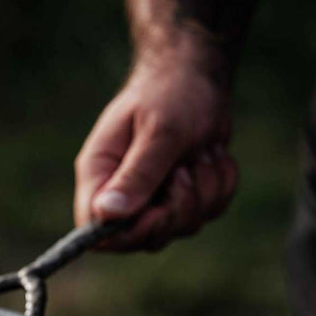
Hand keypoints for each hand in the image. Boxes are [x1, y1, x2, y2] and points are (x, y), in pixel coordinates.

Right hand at [73, 61, 238, 250]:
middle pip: (142, 238)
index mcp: (99, 176)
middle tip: (185, 171)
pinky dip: (219, 186)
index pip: (95, 230)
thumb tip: (107, 215)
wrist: (197, 76)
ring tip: (200, 153)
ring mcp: (153, 198)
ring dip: (204, 193)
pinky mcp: (183, 197)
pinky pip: (207, 214)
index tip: (158, 211)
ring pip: (180, 228)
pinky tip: (212, 155)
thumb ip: (136, 175)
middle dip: (176, 210)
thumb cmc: (170, 94)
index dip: (127, 233)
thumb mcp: (158, 131)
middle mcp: (120, 193)